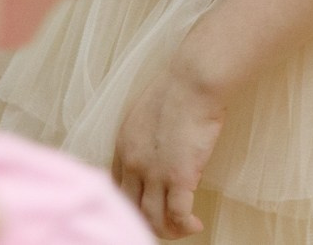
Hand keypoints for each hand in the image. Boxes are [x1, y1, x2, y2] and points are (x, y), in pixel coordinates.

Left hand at [113, 54, 224, 237]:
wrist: (193, 82)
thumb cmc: (177, 88)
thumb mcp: (144, 113)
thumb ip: (142, 137)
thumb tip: (155, 149)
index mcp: (123, 148)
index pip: (116, 189)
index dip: (130, 204)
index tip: (145, 208)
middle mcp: (133, 165)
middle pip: (131, 209)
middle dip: (146, 223)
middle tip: (163, 225)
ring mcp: (155, 174)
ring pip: (153, 218)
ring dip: (167, 230)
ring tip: (182, 229)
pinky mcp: (180, 178)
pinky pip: (178, 214)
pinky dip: (185, 226)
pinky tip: (195, 225)